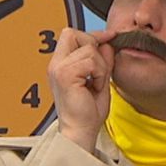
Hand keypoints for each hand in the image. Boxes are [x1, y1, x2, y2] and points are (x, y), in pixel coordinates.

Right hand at [48, 28, 115, 151]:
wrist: (81, 131)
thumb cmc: (87, 112)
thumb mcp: (100, 79)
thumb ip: (103, 60)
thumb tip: (107, 43)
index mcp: (61, 64)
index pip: (72, 34)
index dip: (93, 34)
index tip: (109, 37)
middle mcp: (56, 64)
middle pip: (73, 33)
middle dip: (92, 44)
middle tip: (99, 68)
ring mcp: (58, 69)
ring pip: (88, 48)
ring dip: (100, 66)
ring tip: (96, 83)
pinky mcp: (65, 75)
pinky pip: (91, 61)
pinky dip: (99, 73)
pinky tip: (95, 87)